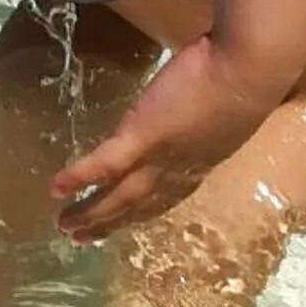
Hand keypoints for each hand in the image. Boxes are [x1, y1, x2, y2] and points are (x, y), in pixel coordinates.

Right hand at [49, 35, 281, 240]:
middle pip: (138, 204)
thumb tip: (206, 89)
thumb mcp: (228, 97)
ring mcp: (159, 155)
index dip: (143, 209)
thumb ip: (212, 102)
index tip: (124, 218)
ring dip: (92, 212)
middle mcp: (179, 169)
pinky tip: (56, 186)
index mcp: (200, 160)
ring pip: (119, 194)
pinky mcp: (143, 134)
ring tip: (64, 226)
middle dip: (110, 222)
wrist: (249, 68)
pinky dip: (80, 177)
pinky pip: (105, 163)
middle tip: (81, 238)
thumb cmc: (246, 71)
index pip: (167, 194)